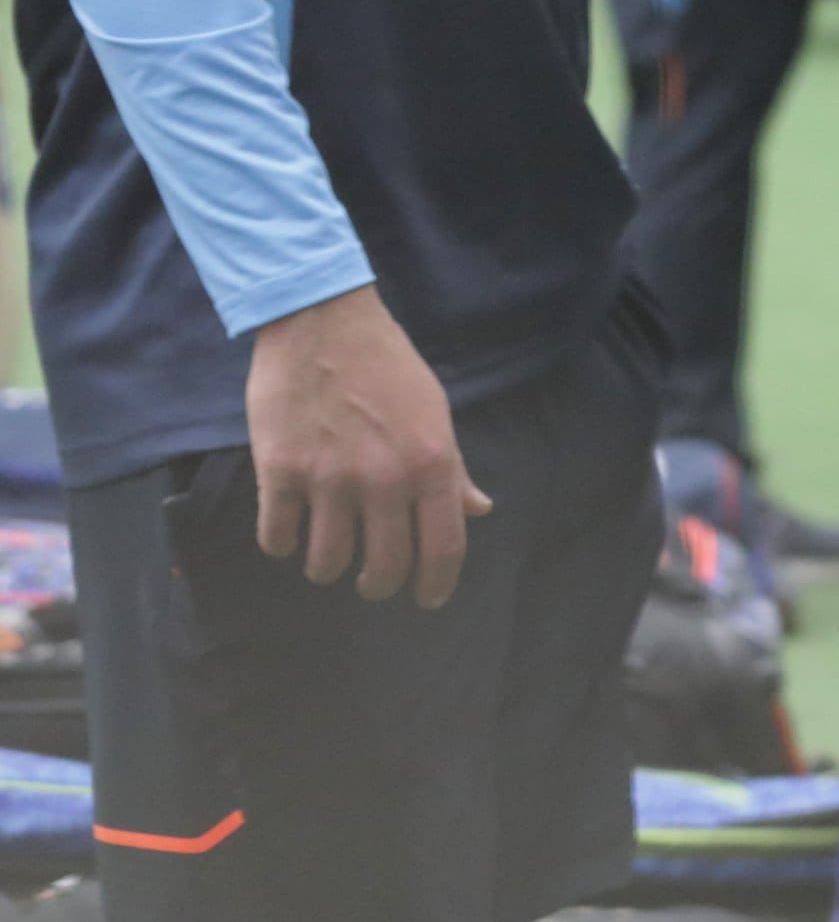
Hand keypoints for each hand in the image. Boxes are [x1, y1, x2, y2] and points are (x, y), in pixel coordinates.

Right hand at [246, 287, 486, 608]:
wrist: (323, 322)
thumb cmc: (387, 365)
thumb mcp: (435, 412)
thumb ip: (453, 469)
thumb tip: (478, 510)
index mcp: (432, 463)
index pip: (444, 547)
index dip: (436, 584)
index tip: (427, 599)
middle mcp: (385, 478)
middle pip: (385, 567)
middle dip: (379, 585)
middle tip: (372, 582)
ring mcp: (329, 479)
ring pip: (327, 563)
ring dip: (328, 568)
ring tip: (329, 556)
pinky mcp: (279, 472)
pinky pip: (277, 539)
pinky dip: (283, 545)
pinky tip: (290, 532)